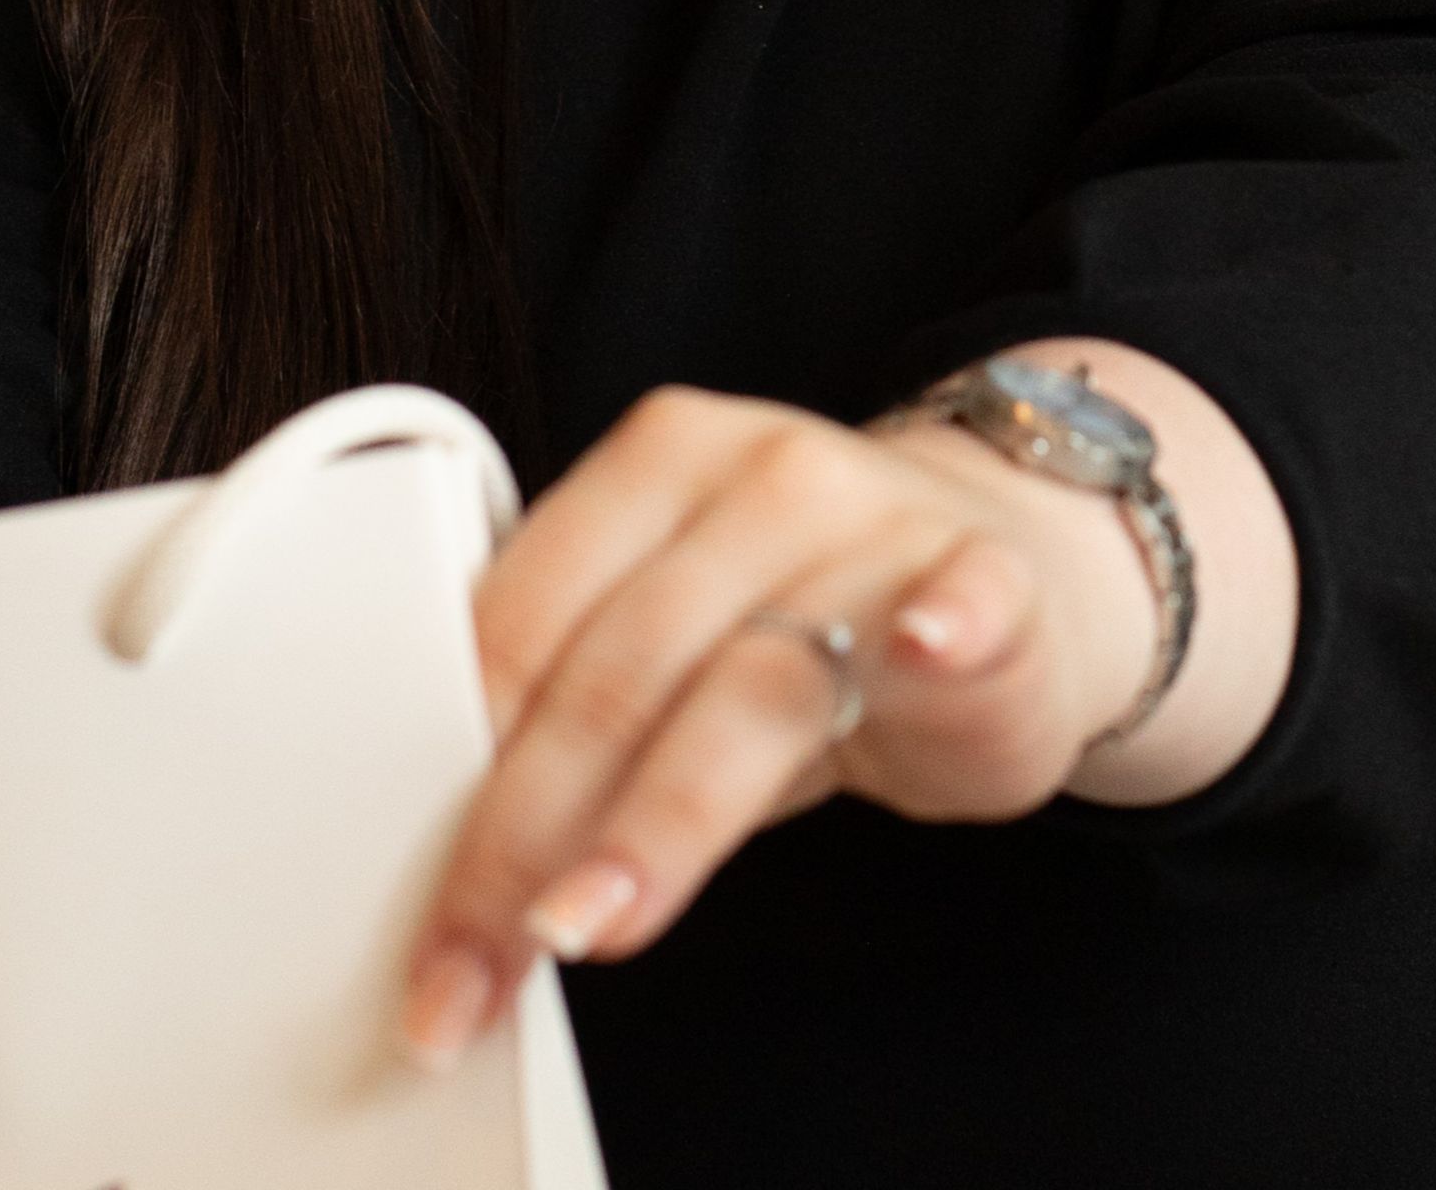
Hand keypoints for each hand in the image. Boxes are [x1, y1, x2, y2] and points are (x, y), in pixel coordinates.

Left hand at [397, 376, 1161, 1066]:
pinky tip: (927, 649)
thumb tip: (458, 884)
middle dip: (525, 840)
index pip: (522, 627)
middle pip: (614, 673)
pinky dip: (947, 621)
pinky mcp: (992, 577)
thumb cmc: (816, 620)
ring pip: (748, 683)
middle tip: (477, 968)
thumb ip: (580, 720)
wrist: (1014, 567)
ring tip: (586, 926)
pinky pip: (965, 598)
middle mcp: (754, 478)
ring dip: (657, 822)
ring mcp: (876, 523)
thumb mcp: (679, 646)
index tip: (421, 910)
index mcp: (649, 468)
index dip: (458, 777)